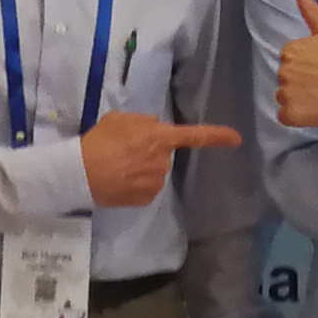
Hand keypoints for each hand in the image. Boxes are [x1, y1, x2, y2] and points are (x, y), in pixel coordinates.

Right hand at [81, 112, 239, 209]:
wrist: (80, 172)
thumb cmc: (99, 141)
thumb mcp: (120, 119)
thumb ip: (143, 122)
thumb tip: (155, 128)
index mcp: (159, 137)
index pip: (194, 136)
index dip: (217, 136)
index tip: (236, 138)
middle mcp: (163, 161)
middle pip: (164, 153)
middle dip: (150, 151)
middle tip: (124, 150)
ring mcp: (156, 182)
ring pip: (155, 171)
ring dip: (142, 168)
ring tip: (118, 165)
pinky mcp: (147, 198)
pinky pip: (147, 187)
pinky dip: (136, 184)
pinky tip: (119, 180)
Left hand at [276, 0, 317, 129]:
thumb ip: (310, 8)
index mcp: (289, 51)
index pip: (290, 60)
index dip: (306, 66)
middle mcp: (283, 71)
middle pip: (286, 78)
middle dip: (301, 81)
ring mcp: (286, 94)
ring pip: (285, 97)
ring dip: (298, 99)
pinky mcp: (290, 115)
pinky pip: (285, 116)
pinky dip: (297, 116)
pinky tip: (313, 110)